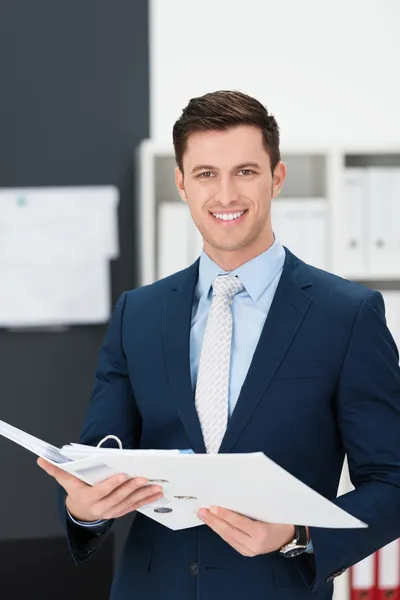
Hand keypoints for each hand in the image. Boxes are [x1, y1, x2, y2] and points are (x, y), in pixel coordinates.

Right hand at [37, 457, 162, 521]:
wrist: (80, 512)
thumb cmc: (75, 490)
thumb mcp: (65, 480)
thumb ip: (56, 469)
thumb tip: (41, 459)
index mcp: (87, 498)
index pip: (100, 492)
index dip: (111, 485)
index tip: (122, 475)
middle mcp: (100, 508)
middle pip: (117, 498)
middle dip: (131, 488)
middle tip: (143, 478)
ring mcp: (112, 512)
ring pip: (129, 503)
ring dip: (143, 495)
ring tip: (156, 487)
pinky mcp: (121, 512)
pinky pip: (135, 506)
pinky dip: (146, 500)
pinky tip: (157, 494)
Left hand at [197, 506, 294, 556]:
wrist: (289, 538)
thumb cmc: (282, 520)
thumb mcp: (272, 510)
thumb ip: (255, 506)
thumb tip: (236, 496)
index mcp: (261, 533)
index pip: (239, 522)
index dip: (225, 515)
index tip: (213, 507)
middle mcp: (254, 545)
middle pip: (229, 531)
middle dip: (214, 521)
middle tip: (202, 511)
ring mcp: (249, 550)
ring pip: (227, 537)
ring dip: (214, 526)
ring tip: (204, 516)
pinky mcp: (246, 552)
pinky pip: (230, 541)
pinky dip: (221, 531)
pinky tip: (214, 524)